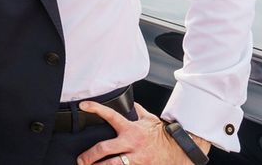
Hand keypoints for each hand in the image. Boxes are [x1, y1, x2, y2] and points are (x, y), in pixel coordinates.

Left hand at [76, 102, 208, 164]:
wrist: (180, 149)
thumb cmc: (163, 135)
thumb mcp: (149, 119)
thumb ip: (137, 111)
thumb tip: (129, 102)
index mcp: (131, 129)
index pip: (111, 115)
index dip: (96, 109)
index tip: (84, 105)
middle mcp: (131, 143)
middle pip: (105, 149)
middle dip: (89, 155)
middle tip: (81, 159)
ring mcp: (136, 158)